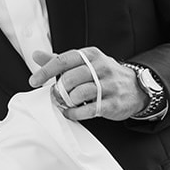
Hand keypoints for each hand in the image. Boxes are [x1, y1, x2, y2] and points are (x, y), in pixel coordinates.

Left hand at [29, 47, 145, 121]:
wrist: (136, 88)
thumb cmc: (104, 75)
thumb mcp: (84, 63)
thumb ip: (60, 61)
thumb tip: (36, 55)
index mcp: (91, 55)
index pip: (64, 60)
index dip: (46, 71)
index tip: (33, 81)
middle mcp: (101, 67)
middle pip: (70, 78)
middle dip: (58, 90)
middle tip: (56, 95)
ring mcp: (108, 86)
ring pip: (78, 94)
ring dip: (66, 102)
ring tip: (65, 103)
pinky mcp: (112, 103)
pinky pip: (87, 110)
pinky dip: (74, 113)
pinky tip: (71, 112)